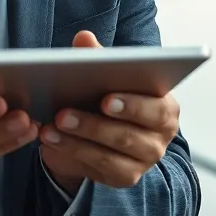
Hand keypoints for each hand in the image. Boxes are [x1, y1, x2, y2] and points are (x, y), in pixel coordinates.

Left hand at [39, 31, 180, 190]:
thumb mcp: (108, 76)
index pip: (156, 108)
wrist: (110, 131)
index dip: (132, 105)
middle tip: (63, 114)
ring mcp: (143, 161)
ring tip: (51, 126)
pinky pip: (98, 169)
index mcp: (165, 108)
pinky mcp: (125, 177)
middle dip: (94, 125)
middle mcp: (160, 139)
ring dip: (77, 141)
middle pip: (129, 136)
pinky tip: (50, 141)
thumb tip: (83, 38)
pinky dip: (72, 153)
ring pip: (110, 156)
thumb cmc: (113, 96)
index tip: (105, 100)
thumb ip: (98, 57)